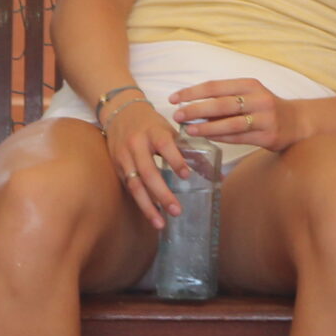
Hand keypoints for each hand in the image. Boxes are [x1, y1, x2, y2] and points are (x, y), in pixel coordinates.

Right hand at [102, 95, 188, 227]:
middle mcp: (136, 144)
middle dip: (162, 194)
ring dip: (148, 206)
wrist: (119, 112)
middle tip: (176, 211)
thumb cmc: (151, 124)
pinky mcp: (117, 166)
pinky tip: (151, 214)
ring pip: (135, 184)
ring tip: (160, 223)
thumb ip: (189, 151)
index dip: (175, 160)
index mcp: (154, 132)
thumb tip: (217, 174)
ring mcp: (124, 156)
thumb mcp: (169, 131)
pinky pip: (129, 187)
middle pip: (148, 171)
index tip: (186, 175)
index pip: (164, 146)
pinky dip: (141, 202)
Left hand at [173, 78, 304, 151]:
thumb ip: (225, 99)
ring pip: (230, 123)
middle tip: (177, 115)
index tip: (174, 99)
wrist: (298, 122)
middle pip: (221, 103)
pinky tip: (207, 138)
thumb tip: (192, 107)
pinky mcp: (268, 136)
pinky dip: (221, 138)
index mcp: (250, 84)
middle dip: (196, 109)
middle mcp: (258, 99)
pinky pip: (239, 137)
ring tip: (189, 130)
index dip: (192, 92)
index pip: (215, 86)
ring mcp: (265, 118)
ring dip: (207, 127)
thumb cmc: (266, 108)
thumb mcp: (249, 95)